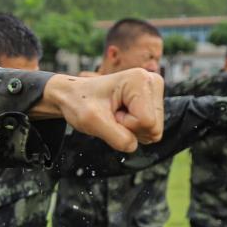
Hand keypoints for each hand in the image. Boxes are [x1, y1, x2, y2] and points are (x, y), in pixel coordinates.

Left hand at [32, 68, 163, 151]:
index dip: (125, 125)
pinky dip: (132, 127)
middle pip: (153, 127)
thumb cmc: (79, 101)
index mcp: (140, 80)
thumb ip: (117, 138)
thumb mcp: (92, 121)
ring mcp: (153, 92)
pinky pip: (149, 129)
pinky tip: (120, 114)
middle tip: (111, 114)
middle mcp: (151, 82)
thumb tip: (133, 146)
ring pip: (153, 130)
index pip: (147, 122)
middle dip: (129, 128)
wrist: (73, 95)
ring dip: (130, 128)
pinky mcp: (151, 102)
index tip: (110, 112)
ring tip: (114, 113)